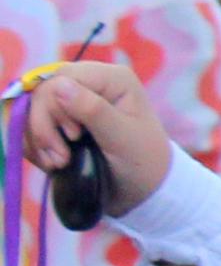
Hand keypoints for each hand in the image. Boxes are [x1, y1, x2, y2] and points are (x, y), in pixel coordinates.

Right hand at [16, 57, 170, 214]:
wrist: (143, 187)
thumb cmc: (143, 161)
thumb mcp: (123, 138)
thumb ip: (94, 111)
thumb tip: (59, 85)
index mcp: (112, 79)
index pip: (62, 77)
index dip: (56, 106)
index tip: (73, 136)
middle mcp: (91, 83)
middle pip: (42, 92)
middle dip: (44, 126)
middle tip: (62, 158)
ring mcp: (74, 100)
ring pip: (31, 108)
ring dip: (38, 140)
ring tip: (59, 163)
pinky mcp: (61, 119)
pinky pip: (30, 124)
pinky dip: (35, 146)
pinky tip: (52, 163)